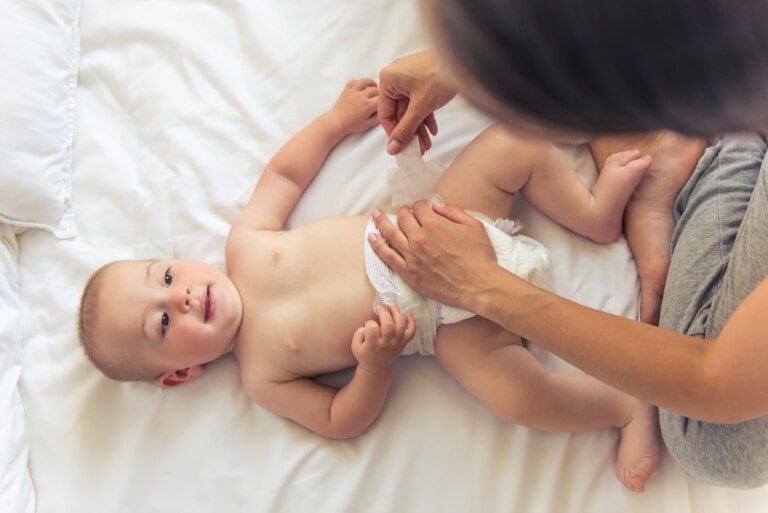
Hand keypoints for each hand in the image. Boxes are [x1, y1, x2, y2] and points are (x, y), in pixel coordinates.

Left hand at [330, 78, 379, 134]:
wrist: (337, 122)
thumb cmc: (351, 125)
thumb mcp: (368, 125)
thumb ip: (378, 118)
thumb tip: (384, 111)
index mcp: (368, 105)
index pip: (381, 99)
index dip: (385, 102)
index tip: (384, 104)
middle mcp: (361, 96)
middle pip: (375, 90)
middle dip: (379, 94)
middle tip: (379, 98)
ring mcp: (353, 91)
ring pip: (366, 81)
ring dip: (371, 83)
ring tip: (374, 87)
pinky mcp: (347, 90)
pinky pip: (354, 81)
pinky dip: (359, 82)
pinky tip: (361, 86)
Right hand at [351, 304, 415, 373]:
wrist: (378, 367)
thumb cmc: (365, 355)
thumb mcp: (355, 346)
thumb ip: (358, 334)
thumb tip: (367, 325)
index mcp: (373, 345)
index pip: (372, 328)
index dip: (369, 323)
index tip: (368, 324)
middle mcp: (387, 344)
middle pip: (388, 324)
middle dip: (383, 312)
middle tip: (379, 307)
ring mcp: (397, 343)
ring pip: (400, 325)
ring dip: (397, 312)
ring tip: (391, 305)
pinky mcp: (403, 343)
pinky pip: (411, 332)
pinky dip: (412, 322)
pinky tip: (408, 314)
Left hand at [368, 202, 496, 311]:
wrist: (479, 287)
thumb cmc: (480, 257)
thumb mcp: (474, 226)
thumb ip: (453, 212)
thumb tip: (436, 207)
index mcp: (434, 224)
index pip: (418, 207)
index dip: (420, 206)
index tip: (421, 209)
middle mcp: (419, 238)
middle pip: (403, 218)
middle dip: (402, 212)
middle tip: (402, 212)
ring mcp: (412, 257)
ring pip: (390, 234)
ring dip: (381, 222)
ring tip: (375, 215)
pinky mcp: (409, 273)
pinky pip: (388, 257)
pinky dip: (378, 246)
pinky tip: (372, 238)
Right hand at [378, 50, 456, 154]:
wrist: (466, 59)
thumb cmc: (440, 74)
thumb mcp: (420, 107)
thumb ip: (406, 129)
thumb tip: (393, 148)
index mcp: (388, 79)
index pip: (385, 113)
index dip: (393, 133)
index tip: (400, 148)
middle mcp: (396, 78)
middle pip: (399, 113)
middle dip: (410, 132)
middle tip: (416, 149)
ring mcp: (409, 79)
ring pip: (410, 110)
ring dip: (419, 128)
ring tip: (427, 144)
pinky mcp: (422, 81)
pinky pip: (419, 103)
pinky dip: (425, 117)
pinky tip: (433, 130)